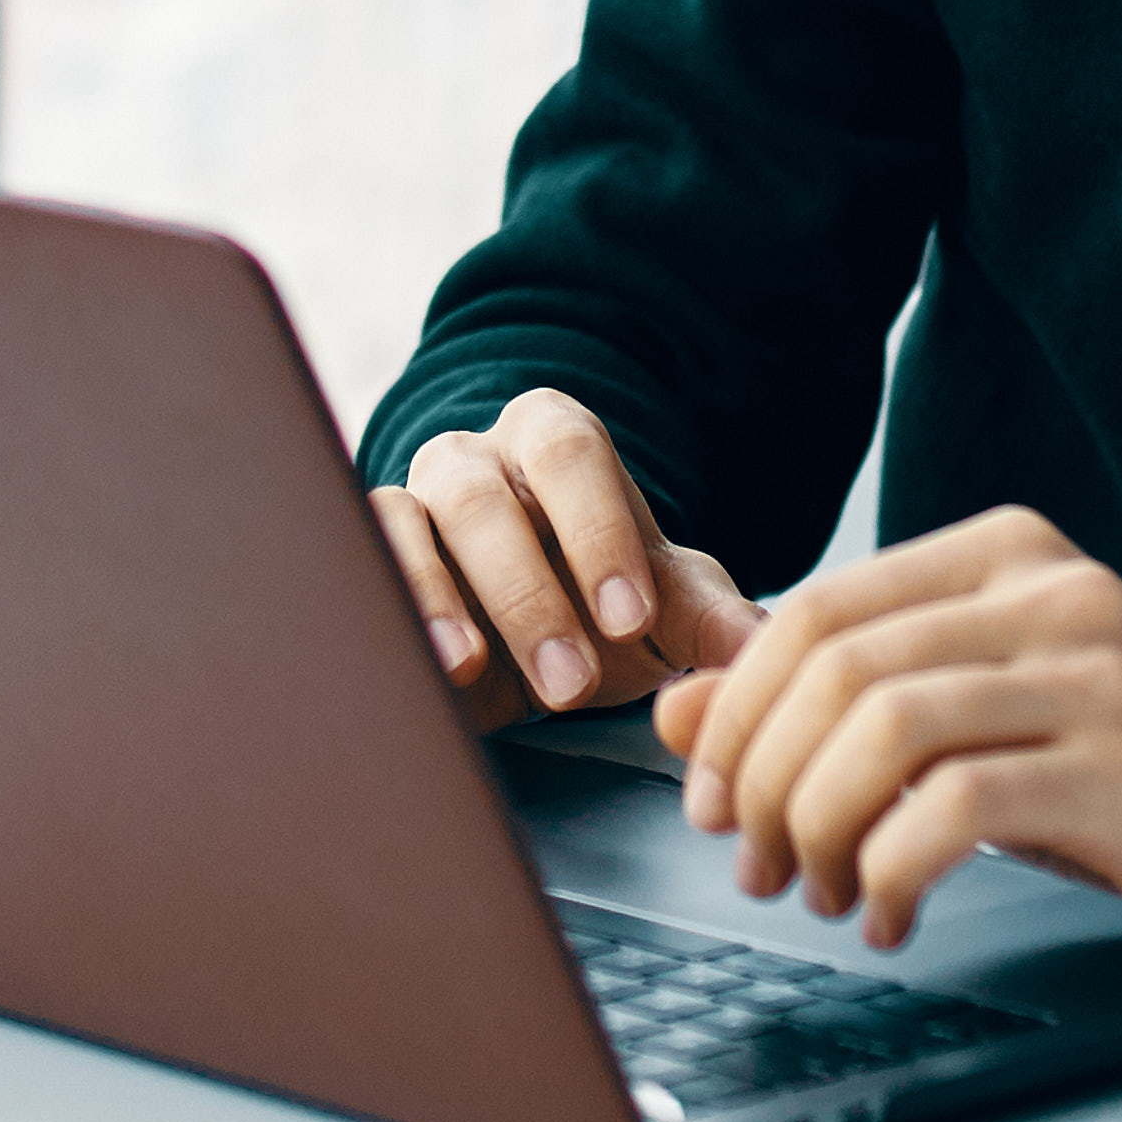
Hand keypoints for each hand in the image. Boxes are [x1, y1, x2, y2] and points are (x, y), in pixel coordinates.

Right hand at [370, 388, 764, 730]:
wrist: (531, 641)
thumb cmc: (602, 607)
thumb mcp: (666, 612)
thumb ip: (713, 623)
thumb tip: (762, 648)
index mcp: (556, 440)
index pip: (571, 452)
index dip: (598, 530)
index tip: (631, 619)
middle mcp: (476, 457)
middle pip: (484, 493)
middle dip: (527, 590)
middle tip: (572, 681)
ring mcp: (412, 501)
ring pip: (408, 519)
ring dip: (444, 599)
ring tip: (476, 670)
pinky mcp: (364, 554)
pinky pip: (360, 560)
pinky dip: (389, 609)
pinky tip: (425, 665)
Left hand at [650, 505, 1121, 956]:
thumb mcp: (983, 712)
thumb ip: (838, 702)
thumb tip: (680, 712)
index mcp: (1006, 557)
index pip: (816, 608)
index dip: (738, 710)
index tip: (713, 797)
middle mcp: (1049, 596)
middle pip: (834, 667)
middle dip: (762, 777)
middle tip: (752, 861)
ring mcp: (1093, 678)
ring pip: (884, 729)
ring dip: (818, 826)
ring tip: (821, 892)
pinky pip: (957, 810)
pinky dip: (893, 872)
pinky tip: (892, 919)